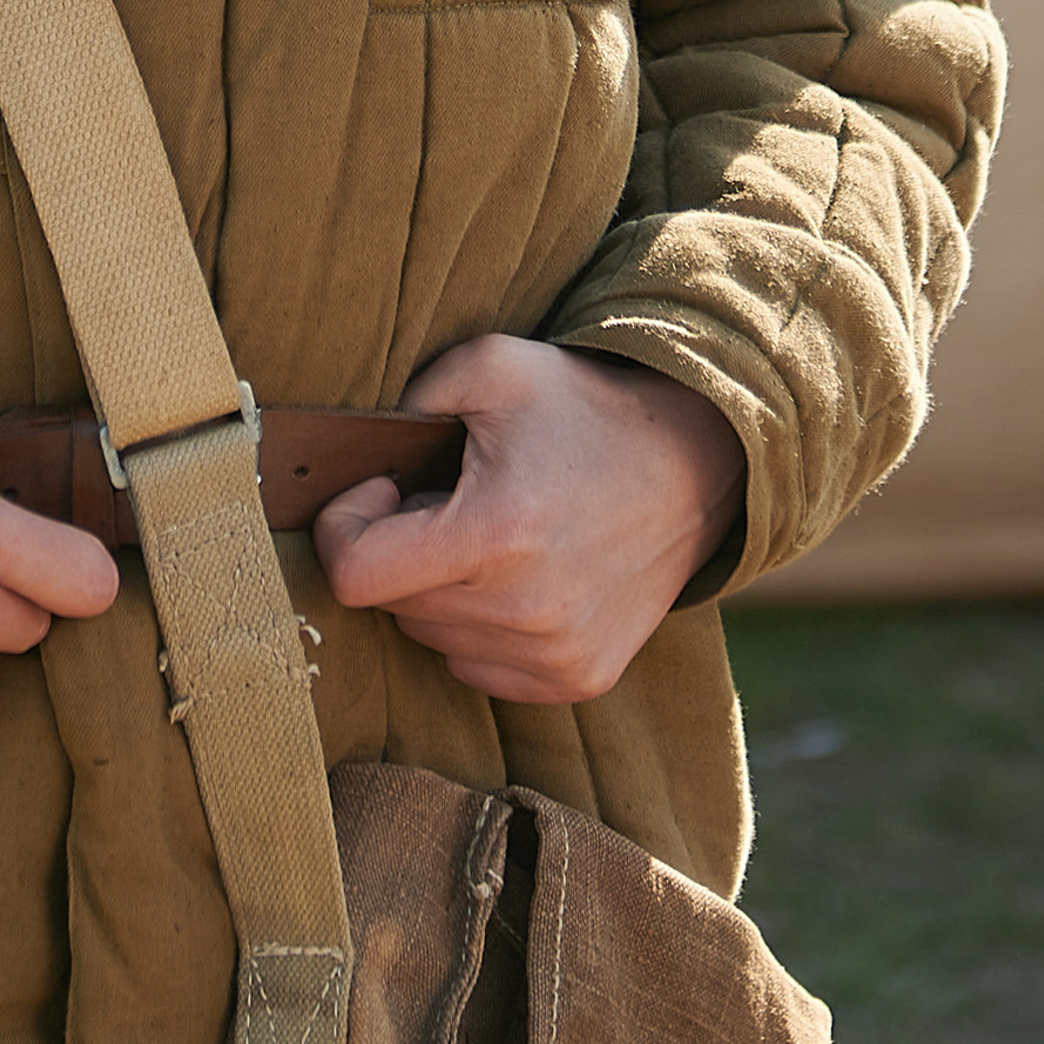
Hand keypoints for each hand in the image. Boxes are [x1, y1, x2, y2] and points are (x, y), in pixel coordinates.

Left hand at [312, 336, 744, 705]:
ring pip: (434, 641)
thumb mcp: (493, 364)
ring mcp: (555, 655)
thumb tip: (355, 455)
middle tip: (448, 500)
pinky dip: (480, 628)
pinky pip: (480, 669)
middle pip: (395, 606)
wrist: (696, 463)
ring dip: (440, 592)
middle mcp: (523, 611)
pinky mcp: (579, 679)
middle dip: (402, 549)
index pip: (356, 577)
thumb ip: (410, 396)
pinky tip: (517, 576)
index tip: (382, 486)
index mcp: (494, 533)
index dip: (347, 526)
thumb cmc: (586, 409)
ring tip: (490, 534)